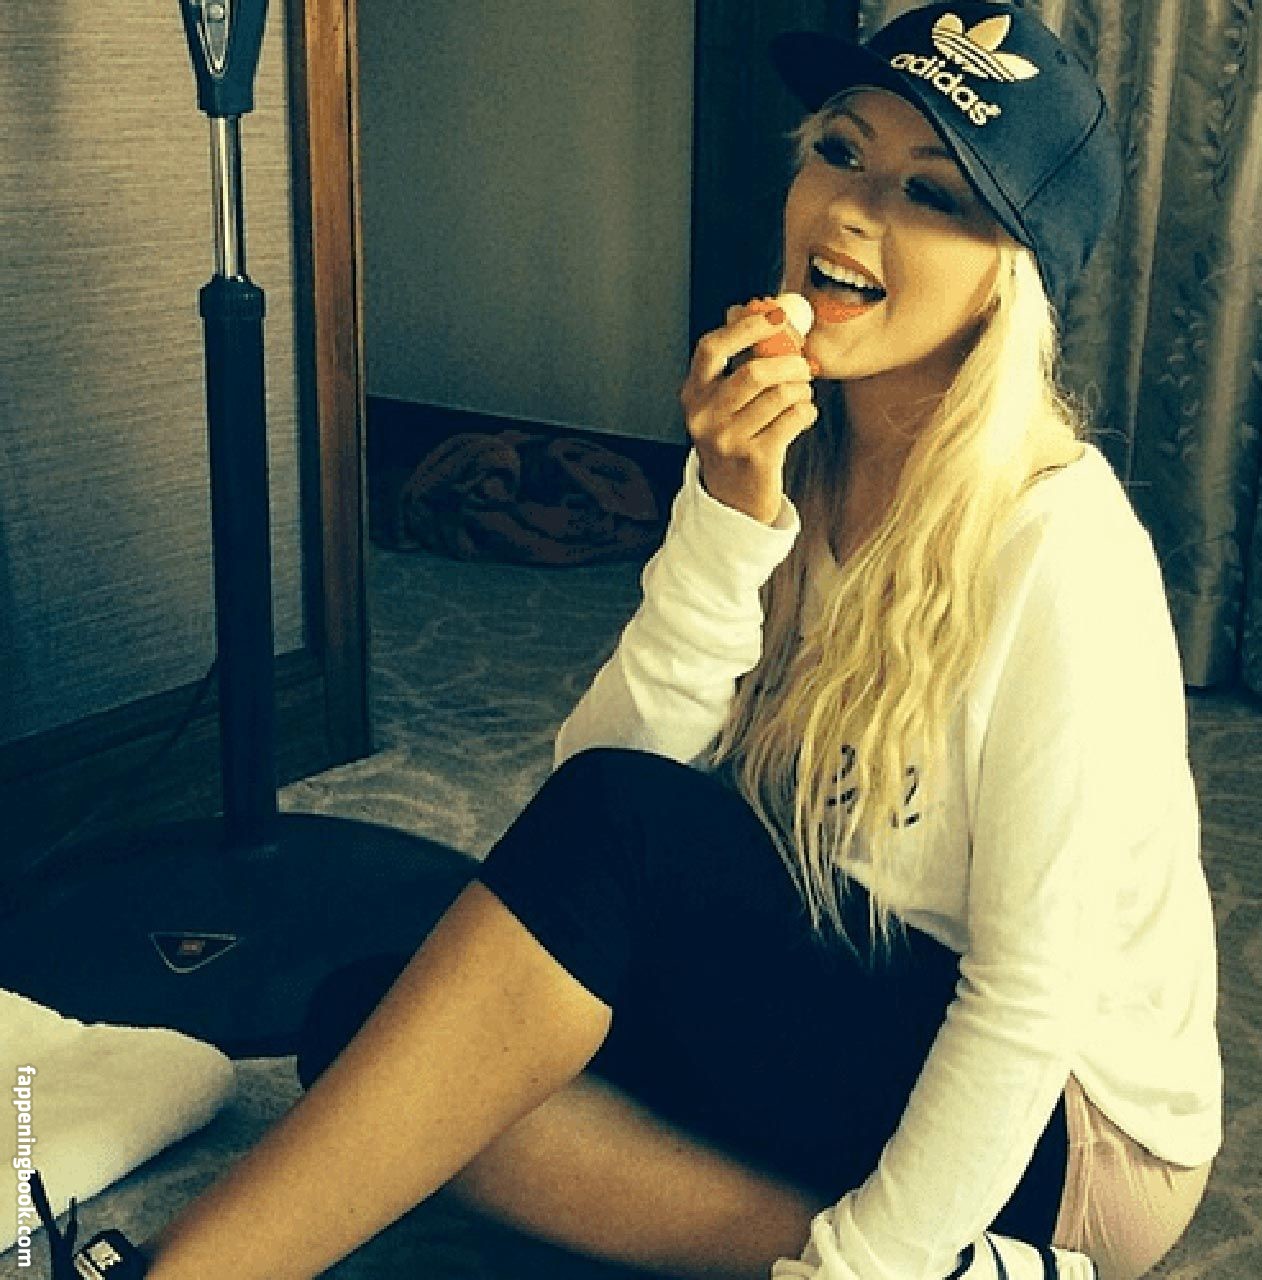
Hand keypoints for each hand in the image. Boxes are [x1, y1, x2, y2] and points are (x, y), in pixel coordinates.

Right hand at [678, 299, 817, 523]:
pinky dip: (807, 411)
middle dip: (789, 363)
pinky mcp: (755, 459)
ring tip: (800, 395)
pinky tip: (801, 416)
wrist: (733, 500)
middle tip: (804, 365)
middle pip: (755, 372)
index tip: (776, 315)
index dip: (746, 327)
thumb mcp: (722, 401)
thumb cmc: (735, 438)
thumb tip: (756, 310)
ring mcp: (728, 440)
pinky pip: (795, 417)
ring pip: (781, 394)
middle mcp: (704, 417)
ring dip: (801, 389)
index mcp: (693, 394)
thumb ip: (736, 359)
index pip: (711, 348)